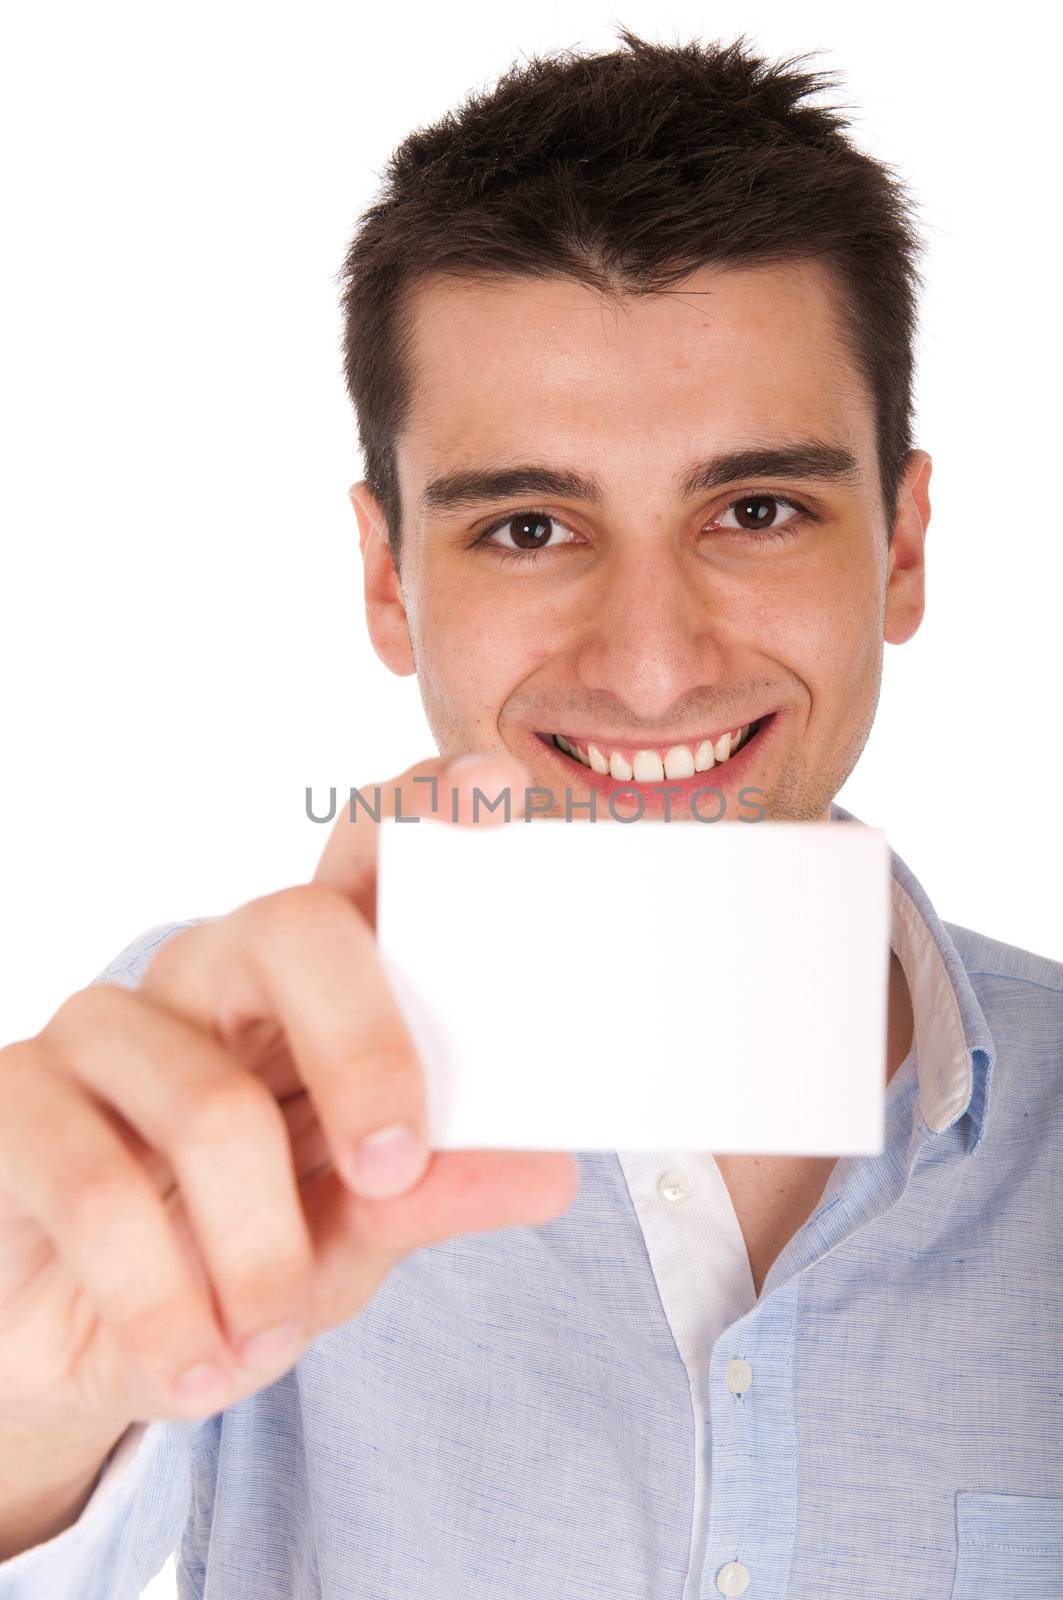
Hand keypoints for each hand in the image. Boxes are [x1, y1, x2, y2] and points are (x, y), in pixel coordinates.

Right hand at [0, 752, 578, 1448]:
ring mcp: (103, 1024)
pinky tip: (195, 1364)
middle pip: (295, 929)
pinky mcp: (12, 1095)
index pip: (360, 862)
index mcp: (310, 989)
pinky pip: (97, 1189)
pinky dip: (163, 1304)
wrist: (85, 1349)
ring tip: (271, 1342)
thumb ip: (430, 1193)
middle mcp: (209, 975)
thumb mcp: (347, 1237)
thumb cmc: (233, 1261)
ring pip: (210, 1103)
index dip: (420, 812)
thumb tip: (550, 1170)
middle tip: (393, 1170)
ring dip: (259, 1253)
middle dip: (367, 1055)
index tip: (490, 786)